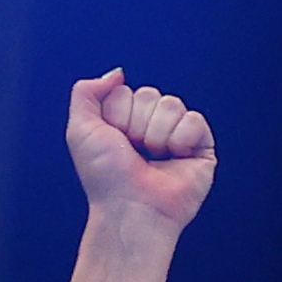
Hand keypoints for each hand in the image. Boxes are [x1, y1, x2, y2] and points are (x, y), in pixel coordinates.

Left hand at [67, 69, 215, 230]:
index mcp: (123, 124)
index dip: (117, 115)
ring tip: (152, 158)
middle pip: (150, 94)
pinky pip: (194, 120)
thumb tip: (117, 74)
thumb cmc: (104, 177)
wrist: (129, 207)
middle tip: (133, 151)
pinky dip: (179, 139)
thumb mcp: (80, 130)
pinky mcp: (201, 147)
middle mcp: (150, 128)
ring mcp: (176, 137)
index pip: (126, 93)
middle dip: (136, 123)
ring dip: (155, 133)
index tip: (113, 141)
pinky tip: (173, 159)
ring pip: (172, 104)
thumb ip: (86, 93)